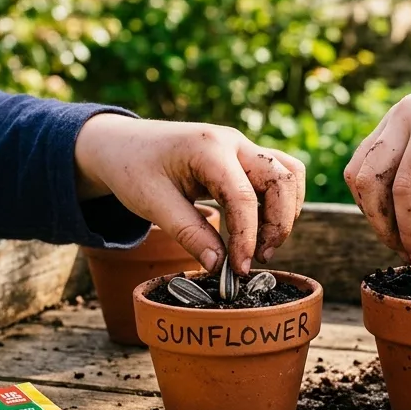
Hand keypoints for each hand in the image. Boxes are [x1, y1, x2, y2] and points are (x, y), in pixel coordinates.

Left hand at [74, 115, 305, 273]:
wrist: (121, 143)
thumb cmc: (133, 169)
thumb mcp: (152, 204)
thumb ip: (189, 234)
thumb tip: (220, 266)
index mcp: (208, 148)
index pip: (244, 197)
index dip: (247, 237)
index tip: (240, 268)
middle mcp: (233, 142)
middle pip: (282, 180)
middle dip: (279, 224)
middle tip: (260, 258)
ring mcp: (242, 146)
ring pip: (289, 174)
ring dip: (286, 211)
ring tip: (264, 245)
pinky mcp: (244, 156)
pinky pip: (279, 174)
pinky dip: (280, 201)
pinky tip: (261, 227)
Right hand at [344, 40, 410, 268]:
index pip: (406, 189)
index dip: (410, 232)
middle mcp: (405, 115)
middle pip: (369, 181)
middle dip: (385, 225)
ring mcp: (395, 115)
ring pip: (359, 171)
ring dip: (376, 210)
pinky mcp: (393, 121)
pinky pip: (368, 161)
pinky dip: (379, 191)